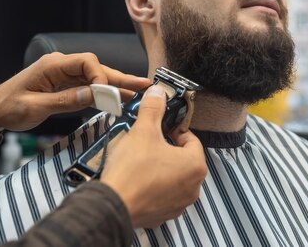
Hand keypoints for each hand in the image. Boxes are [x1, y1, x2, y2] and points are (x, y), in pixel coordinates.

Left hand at [0, 52, 150, 139]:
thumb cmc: (7, 108)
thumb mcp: (34, 108)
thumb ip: (65, 101)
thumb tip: (94, 95)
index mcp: (53, 65)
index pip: (87, 63)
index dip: (102, 77)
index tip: (108, 96)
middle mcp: (62, 66)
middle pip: (97, 68)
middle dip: (120, 78)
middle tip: (144, 85)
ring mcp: (64, 76)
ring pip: (97, 78)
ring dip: (117, 85)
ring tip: (140, 91)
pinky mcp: (65, 86)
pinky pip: (89, 87)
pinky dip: (105, 93)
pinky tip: (120, 98)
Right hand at [100, 85, 206, 228]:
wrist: (112, 205)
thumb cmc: (132, 171)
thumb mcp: (144, 131)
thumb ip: (153, 108)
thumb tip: (158, 94)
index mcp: (195, 166)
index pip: (191, 140)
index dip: (175, 129)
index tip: (162, 126)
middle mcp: (192, 188)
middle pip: (183, 158)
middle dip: (167, 147)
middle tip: (149, 139)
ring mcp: (178, 204)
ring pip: (172, 177)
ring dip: (160, 166)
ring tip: (141, 157)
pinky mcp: (162, 214)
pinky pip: (161, 194)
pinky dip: (152, 185)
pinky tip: (137, 177)